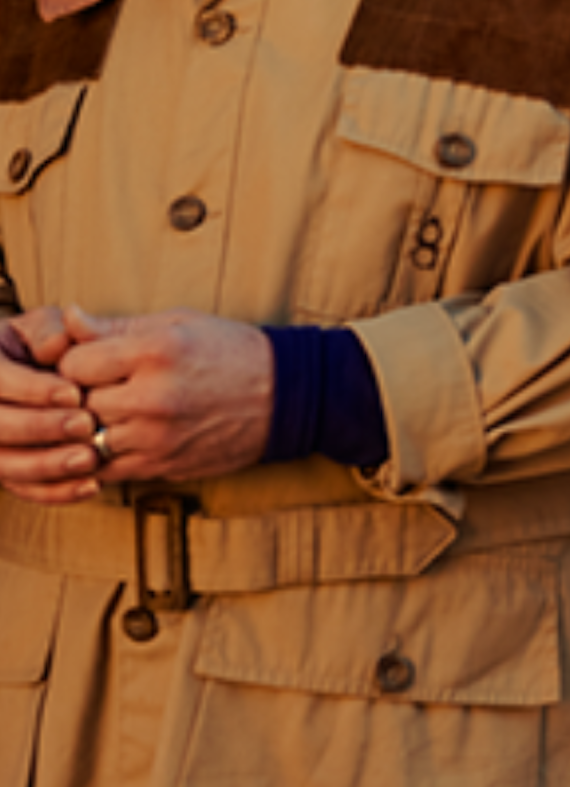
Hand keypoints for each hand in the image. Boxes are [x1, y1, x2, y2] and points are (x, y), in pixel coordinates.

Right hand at [0, 307, 99, 504]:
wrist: (31, 374)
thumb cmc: (39, 344)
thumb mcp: (39, 327)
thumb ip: (47, 331)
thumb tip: (58, 344)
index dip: (33, 390)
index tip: (74, 394)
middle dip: (41, 428)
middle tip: (85, 425)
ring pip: (4, 465)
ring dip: (47, 465)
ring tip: (90, 458)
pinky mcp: (5, 469)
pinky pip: (23, 489)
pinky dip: (56, 492)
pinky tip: (92, 485)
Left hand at [54, 310, 275, 486]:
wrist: (286, 394)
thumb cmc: (230, 351)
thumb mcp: (177, 324)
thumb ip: (116, 326)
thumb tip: (67, 318)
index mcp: (157, 351)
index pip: (74, 363)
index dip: (76, 362)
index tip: (91, 363)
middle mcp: (154, 396)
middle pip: (77, 403)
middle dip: (80, 396)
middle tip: (96, 389)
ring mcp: (157, 436)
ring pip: (85, 439)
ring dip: (89, 428)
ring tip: (107, 413)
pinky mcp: (162, 464)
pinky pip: (105, 468)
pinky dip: (100, 457)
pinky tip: (115, 438)